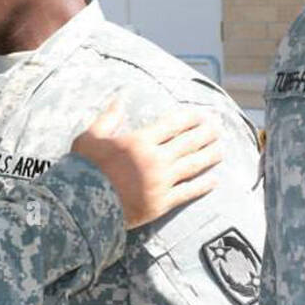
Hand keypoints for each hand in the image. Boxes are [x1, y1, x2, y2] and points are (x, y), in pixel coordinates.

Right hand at [71, 98, 220, 228]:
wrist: (83, 205)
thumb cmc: (84, 169)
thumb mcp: (90, 137)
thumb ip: (108, 118)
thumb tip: (119, 99)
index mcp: (139, 141)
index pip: (173, 124)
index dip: (190, 117)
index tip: (202, 113)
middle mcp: (155, 159)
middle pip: (189, 142)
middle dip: (206, 133)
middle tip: (219, 127)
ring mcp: (161, 182)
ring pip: (193, 165)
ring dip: (210, 155)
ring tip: (222, 149)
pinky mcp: (162, 203)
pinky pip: (188, 192)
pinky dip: (203, 186)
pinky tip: (214, 180)